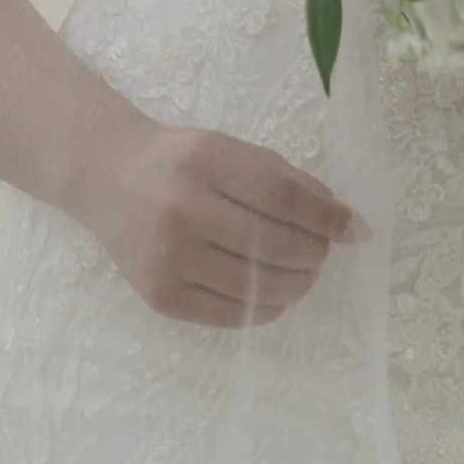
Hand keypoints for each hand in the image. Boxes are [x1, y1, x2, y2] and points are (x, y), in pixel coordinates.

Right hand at [84, 114, 364, 328]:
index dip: (326, 216)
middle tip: (323, 252)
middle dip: (313, 253)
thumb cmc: (180, 161)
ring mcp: (168, 258)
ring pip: (254, 285)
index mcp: (205, 160)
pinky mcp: (160, 297)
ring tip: (303, 273)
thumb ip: (282, 178)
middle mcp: (182, 209)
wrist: (108, 178)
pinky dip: (264, 308)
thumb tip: (342, 219)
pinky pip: (229, 314)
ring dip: (295, 284)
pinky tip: (273, 294)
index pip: (281, 196)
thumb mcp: (227, 149)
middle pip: (272, 244)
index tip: (355, 229)